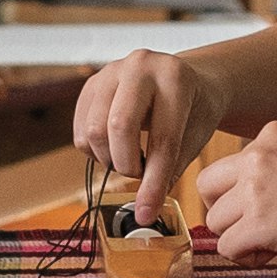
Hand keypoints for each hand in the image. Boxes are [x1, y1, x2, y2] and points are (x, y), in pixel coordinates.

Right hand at [73, 46, 230, 221]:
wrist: (184, 79)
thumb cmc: (193, 110)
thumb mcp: (196, 137)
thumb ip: (171, 170)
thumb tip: (144, 211)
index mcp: (175, 78)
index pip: (162, 137)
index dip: (154, 181)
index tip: (147, 211)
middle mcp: (140, 66)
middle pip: (119, 126)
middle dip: (126, 165)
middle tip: (139, 174)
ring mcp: (111, 71)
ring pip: (94, 129)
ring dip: (109, 159)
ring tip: (130, 159)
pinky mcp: (91, 84)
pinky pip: (80, 130)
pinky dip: (94, 151)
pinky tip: (115, 148)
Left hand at [201, 120, 276, 269]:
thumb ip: (275, 167)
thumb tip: (239, 198)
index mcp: (272, 134)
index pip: (230, 165)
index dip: (243, 192)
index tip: (275, 206)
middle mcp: (259, 154)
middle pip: (206, 186)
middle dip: (223, 211)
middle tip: (251, 228)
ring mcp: (257, 188)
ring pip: (214, 221)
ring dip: (238, 237)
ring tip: (274, 242)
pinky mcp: (260, 223)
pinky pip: (227, 248)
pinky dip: (247, 258)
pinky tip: (275, 253)